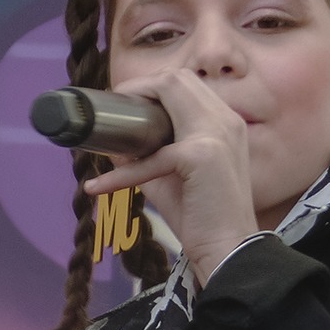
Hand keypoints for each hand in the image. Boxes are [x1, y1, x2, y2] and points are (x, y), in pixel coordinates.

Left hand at [80, 68, 258, 284]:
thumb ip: (146, 157)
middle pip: (177, 78)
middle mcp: (226, 120)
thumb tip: (112, 146)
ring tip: (108, 126)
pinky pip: (150, 157)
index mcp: (226, 123)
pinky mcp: (201, 156)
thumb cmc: (203, 220)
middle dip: (139, 87)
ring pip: (169, 91)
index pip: (187, 83)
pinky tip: (99, 187)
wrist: (230, 252)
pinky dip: (123, 173)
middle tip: (112, 111)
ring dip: (134, 103)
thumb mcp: (171, 179)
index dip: (153, 87)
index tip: (127, 106)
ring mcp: (216, 134)